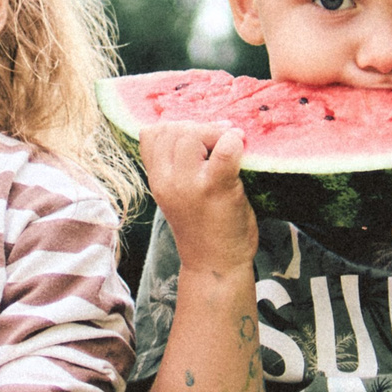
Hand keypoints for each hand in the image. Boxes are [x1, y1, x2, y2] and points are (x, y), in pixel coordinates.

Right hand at [139, 122, 256, 272]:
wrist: (215, 265)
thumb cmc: (202, 227)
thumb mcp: (176, 194)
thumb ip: (174, 166)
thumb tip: (192, 127)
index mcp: (156, 180)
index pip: (151, 134)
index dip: (176, 127)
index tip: (198, 138)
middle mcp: (166, 181)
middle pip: (172, 130)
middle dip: (199, 127)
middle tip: (220, 138)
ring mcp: (189, 185)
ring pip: (192, 134)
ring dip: (215, 132)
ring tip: (230, 143)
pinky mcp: (216, 188)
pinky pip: (225, 149)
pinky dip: (235, 141)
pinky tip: (241, 146)